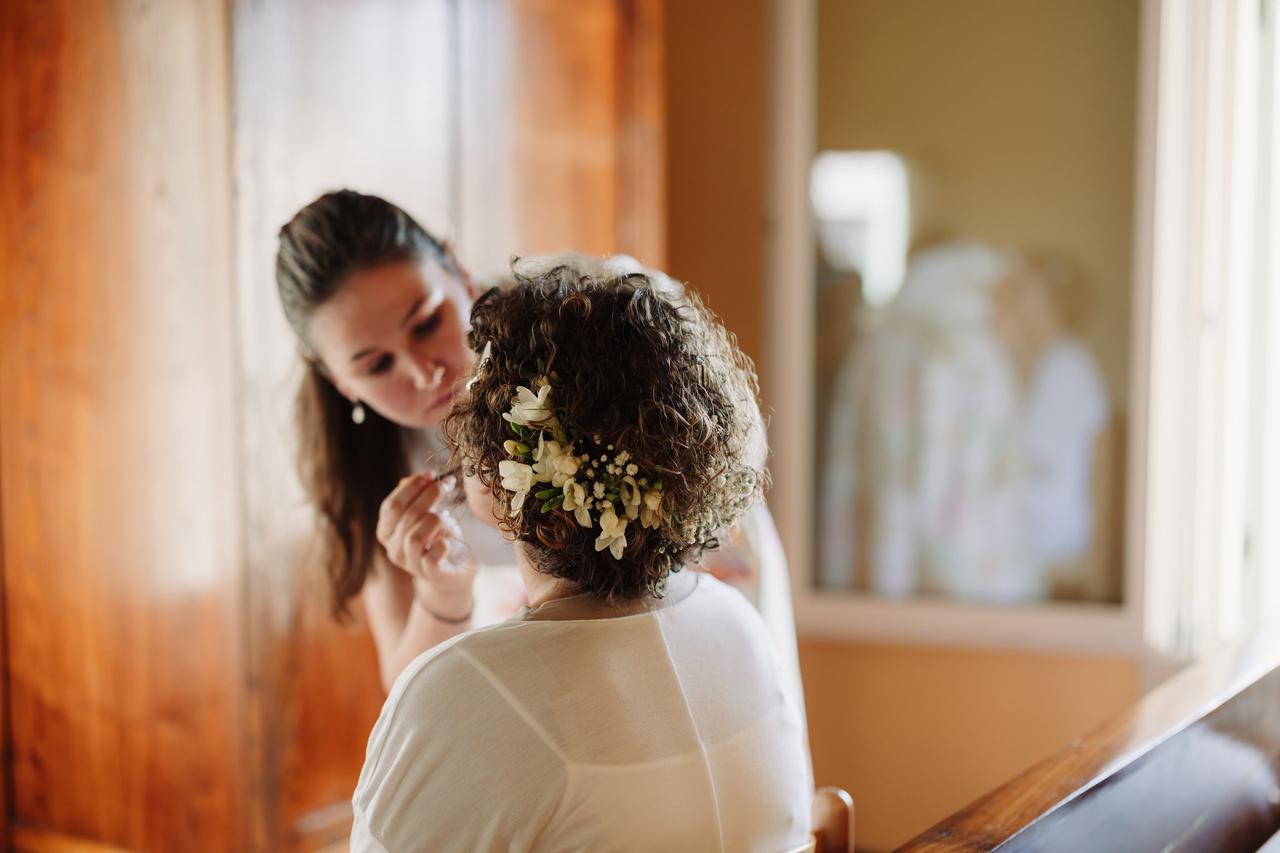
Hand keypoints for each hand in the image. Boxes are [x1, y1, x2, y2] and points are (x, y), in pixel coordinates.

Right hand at [377, 473, 477, 620]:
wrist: (454, 569)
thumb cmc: (438, 536)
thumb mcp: (426, 512)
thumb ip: (417, 496)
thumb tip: (415, 479)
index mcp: (386, 531)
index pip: (391, 505)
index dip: (412, 487)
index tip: (431, 474)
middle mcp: (393, 549)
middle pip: (405, 516)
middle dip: (429, 495)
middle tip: (446, 485)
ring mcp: (409, 564)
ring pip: (415, 537)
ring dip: (435, 520)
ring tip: (446, 517)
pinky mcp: (429, 574)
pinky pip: (431, 558)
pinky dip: (441, 545)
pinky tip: (447, 540)